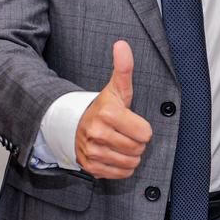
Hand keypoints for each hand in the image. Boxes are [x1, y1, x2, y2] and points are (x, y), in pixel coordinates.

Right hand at [75, 41, 152, 178]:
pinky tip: (114, 154)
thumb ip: (123, 68)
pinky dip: (121, 167)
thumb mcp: (116, 88)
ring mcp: (92, 152)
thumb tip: (122, 45)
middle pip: (138, 149)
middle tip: (125, 133)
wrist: (74, 125)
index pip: (145, 133)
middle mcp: (98, 133)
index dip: (142, 128)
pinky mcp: (90, 167)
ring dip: (130, 155)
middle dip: (136, 142)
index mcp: (108, 113)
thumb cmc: (103, 107)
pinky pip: (120, 174)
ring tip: (119, 143)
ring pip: (130, 163)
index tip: (132, 121)